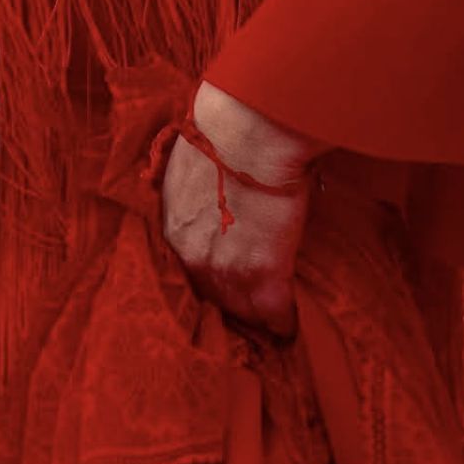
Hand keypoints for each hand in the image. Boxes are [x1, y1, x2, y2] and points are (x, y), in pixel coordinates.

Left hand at [161, 82, 317, 336]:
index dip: (206, 275)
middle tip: (248, 314)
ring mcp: (224, 270)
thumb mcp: (189, 169)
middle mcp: (190, 256)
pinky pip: (276, 316)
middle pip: (209, 296)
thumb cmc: (219, 136)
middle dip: (229, 305)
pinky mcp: (262, 277)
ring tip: (272, 328)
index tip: (220, 282)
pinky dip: (287, 322)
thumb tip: (210, 194)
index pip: (184, 266)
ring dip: (257, 318)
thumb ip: (193, 194)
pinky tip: (293, 327)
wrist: (244, 134)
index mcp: (171, 227)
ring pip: (241, 311)